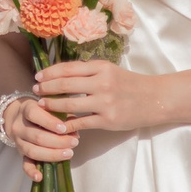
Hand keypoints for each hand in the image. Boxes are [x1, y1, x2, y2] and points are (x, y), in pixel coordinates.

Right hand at [0, 94, 75, 182]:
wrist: (18, 116)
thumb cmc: (41, 110)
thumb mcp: (49, 106)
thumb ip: (62, 115)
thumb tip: (75, 131)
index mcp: (26, 109)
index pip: (35, 115)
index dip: (50, 123)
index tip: (64, 128)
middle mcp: (19, 126)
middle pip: (37, 137)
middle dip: (57, 141)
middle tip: (74, 142)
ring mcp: (18, 141)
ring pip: (32, 151)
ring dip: (52, 155)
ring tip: (69, 154)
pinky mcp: (20, 154)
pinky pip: (24, 164)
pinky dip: (31, 172)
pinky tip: (40, 177)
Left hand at [32, 58, 160, 133]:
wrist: (155, 99)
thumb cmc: (130, 84)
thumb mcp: (111, 71)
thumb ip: (89, 72)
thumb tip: (62, 75)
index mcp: (101, 67)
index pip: (68, 68)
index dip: (50, 73)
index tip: (38, 77)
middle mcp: (101, 83)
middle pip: (65, 84)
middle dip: (46, 88)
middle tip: (35, 91)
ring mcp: (104, 102)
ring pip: (69, 103)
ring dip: (51, 105)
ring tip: (42, 105)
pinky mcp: (107, 120)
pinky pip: (80, 122)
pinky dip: (66, 123)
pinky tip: (57, 124)